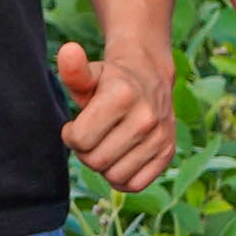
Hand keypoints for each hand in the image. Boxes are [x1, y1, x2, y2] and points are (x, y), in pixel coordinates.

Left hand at [57, 39, 176, 193]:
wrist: (149, 78)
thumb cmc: (110, 81)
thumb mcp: (90, 75)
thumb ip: (74, 70)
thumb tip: (68, 50)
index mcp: (122, 95)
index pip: (80, 141)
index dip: (72, 135)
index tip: (78, 124)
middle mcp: (145, 117)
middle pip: (96, 161)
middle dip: (86, 152)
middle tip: (93, 135)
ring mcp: (160, 136)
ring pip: (115, 177)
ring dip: (104, 166)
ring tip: (107, 144)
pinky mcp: (167, 153)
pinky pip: (135, 185)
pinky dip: (123, 177)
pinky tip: (121, 157)